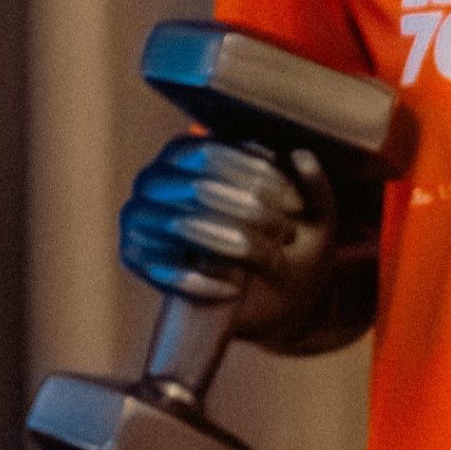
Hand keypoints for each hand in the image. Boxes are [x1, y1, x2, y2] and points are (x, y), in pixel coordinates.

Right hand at [119, 136, 337, 342]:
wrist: (260, 296)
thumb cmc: (282, 243)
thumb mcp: (311, 217)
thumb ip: (315, 186)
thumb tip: (303, 156)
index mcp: (186, 153)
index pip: (214, 154)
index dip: (258, 178)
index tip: (295, 204)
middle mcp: (154, 178)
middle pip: (200, 189)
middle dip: (251, 212)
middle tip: (286, 234)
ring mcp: (139, 217)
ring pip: (183, 227)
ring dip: (233, 245)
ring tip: (271, 261)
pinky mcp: (135, 256)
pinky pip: (165, 268)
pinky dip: (203, 281)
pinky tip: (233, 289)